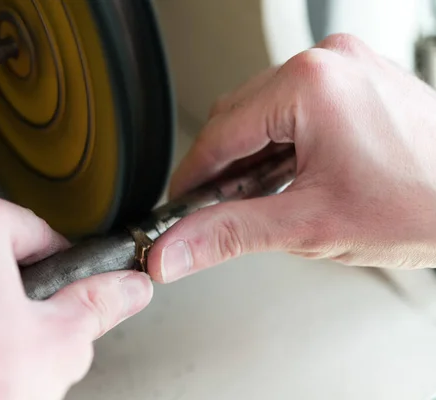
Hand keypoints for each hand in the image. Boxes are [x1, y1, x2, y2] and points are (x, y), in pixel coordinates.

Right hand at [147, 33, 435, 282]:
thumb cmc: (422, 205)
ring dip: (250, 156)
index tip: (177, 203)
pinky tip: (284, 176)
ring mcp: (344, 66)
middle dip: (221, 167)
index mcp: (310, 85)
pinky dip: (278, 143)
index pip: (219, 133)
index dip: (191, 175)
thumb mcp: (310, 226)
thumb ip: (230, 234)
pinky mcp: (354, 79)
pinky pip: (293, 106)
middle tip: (212, 209)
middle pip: (237, 117)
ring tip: (258, 198)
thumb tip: (175, 249)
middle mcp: (327, 62)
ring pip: (262, 111)